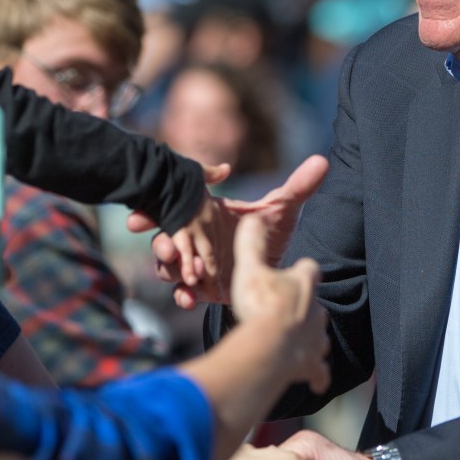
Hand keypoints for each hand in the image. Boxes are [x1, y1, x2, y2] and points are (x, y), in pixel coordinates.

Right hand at [129, 154, 329, 309]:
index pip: (172, 209)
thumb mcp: (283, 209)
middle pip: (165, 241)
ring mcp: (196, 265)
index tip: (137, 219)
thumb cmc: (272, 231)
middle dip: (161, 245)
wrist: (277, 267)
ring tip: (186, 275)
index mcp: (204, 214)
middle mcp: (195, 239)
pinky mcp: (204, 290)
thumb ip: (298, 187)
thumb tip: (322, 161)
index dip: (151, 213)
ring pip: (170, 268)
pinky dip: (184, 296)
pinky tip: (190, 298)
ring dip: (173, 271)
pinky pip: (185, 293)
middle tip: (167, 249)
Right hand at [230, 213, 329, 395]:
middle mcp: (316, 310)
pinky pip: (320, 372)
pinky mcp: (311, 364)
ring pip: (320, 337)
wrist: (269, 346)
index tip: (293, 272)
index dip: (301, 270)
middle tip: (286, 311)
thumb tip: (252, 218)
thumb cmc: (260, 305)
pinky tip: (317, 381)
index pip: (310, 269)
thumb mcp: (250, 268)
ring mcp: (315, 339)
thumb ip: (251, 243)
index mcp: (304, 283)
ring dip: (311, 339)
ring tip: (298, 341)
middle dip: (304, 307)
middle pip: (316, 304)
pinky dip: (318, 376)